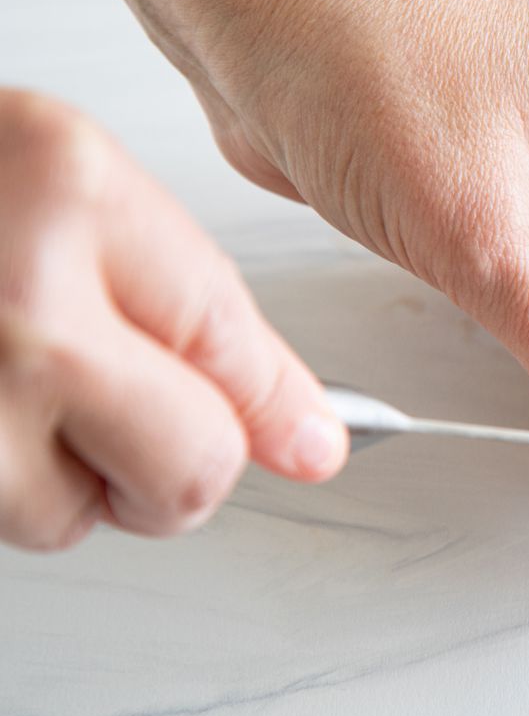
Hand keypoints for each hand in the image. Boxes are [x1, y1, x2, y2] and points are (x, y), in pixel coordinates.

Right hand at [0, 90, 346, 551]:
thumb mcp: (64, 186)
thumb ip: (195, 312)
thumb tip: (311, 439)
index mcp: (67, 195)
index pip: (237, 351)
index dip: (278, 409)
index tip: (310, 442)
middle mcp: (13, 307)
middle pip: (189, 474)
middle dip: (175, 466)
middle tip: (130, 420)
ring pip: (76, 519)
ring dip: (60, 476)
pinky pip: (3, 529)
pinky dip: (0, 486)